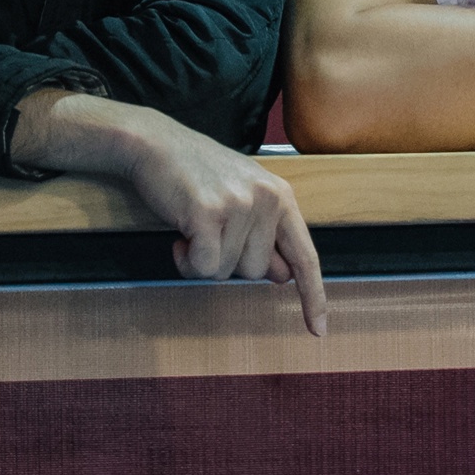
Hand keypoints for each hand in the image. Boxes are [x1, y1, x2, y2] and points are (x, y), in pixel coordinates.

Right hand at [13, 91, 325, 335]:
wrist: (155, 144)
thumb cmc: (198, 175)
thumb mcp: (243, 197)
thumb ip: (266, 234)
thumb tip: (282, 277)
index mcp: (281, 196)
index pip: (305, 255)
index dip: (313, 295)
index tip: (319, 330)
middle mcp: (267, 199)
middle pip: (256, 272)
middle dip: (227, 261)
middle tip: (209, 230)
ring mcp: (239, 205)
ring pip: (227, 272)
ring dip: (203, 260)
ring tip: (193, 227)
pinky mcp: (208, 214)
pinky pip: (203, 268)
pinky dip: (186, 262)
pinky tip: (180, 236)